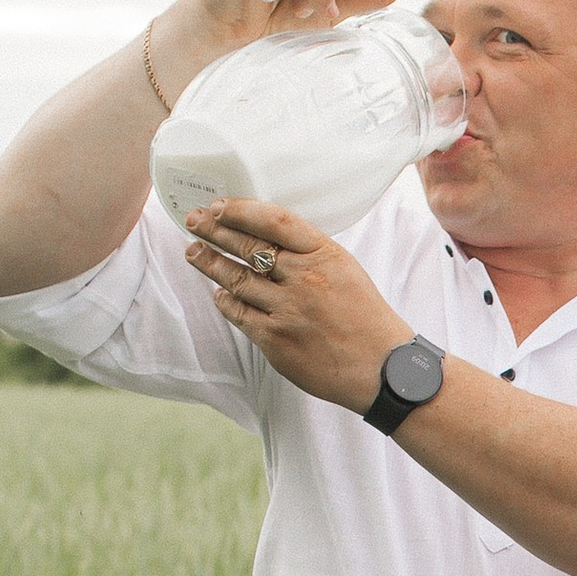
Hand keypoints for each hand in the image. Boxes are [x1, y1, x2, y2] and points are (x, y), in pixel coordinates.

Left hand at [184, 204, 416, 410]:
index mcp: (326, 255)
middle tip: (195, 221)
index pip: (275, 221)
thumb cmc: (365, 319)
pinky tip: (219, 292)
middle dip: (215, 230)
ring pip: (236, 278)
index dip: (242, 210)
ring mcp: (287, 310)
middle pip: (248, 246)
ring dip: (210, 262)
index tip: (221, 206)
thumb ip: (309, 254)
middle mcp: (304, 279)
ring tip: (194, 252)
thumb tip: (266, 238)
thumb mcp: (346, 270)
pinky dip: (225, 300)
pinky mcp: (275, 340)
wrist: (382, 369)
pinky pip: (239, 313)